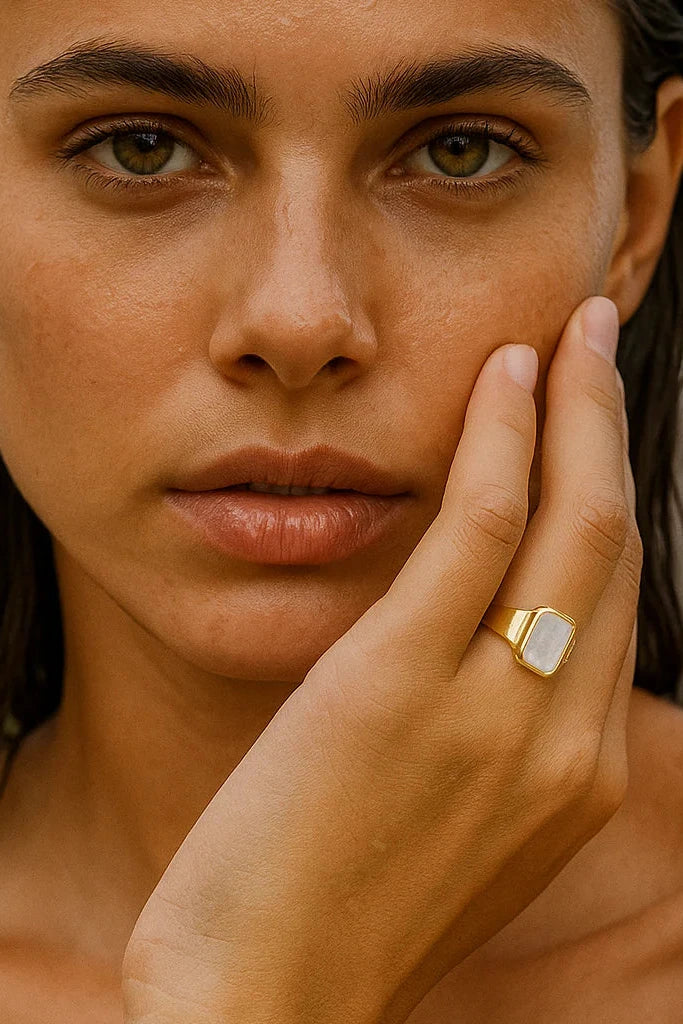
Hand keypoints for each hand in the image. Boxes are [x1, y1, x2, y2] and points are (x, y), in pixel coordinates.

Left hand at [121, 296, 641, 1023]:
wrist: (263, 999)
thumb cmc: (343, 908)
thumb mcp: (455, 826)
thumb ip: (497, 737)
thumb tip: (498, 644)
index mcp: (574, 777)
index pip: (610, 603)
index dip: (610, 496)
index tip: (595, 429)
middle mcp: (562, 738)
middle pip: (613, 546)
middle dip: (612, 430)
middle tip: (597, 345)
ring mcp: (493, 710)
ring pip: (570, 523)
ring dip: (576, 410)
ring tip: (566, 335)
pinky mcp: (401, 680)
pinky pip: (481, 530)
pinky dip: (505, 442)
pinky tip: (504, 381)